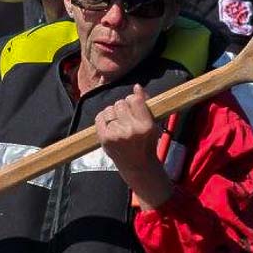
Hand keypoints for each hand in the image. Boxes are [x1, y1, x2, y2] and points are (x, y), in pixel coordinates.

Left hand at [95, 85, 172, 209]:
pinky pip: (100, 117)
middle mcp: (131, 130)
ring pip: (110, 109)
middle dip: (123, 107)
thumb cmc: (146, 143)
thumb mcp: (153, 124)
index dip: (133, 100)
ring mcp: (116, 135)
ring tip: (119, 123)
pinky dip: (104, 118)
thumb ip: (145, 104)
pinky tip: (110, 124)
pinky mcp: (105, 139)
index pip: (134, 100)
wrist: (137, 165)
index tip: (134, 106)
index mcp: (145, 125)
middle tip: (127, 117)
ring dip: (113, 113)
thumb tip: (137, 86)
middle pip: (121, 103)